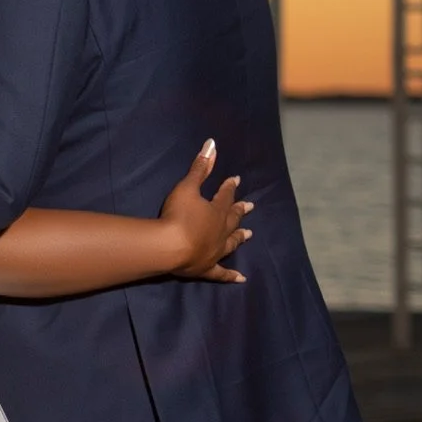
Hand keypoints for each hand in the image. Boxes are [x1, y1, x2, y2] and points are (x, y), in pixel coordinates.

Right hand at [161, 139, 252, 282]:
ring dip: (240, 237)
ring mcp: (216, 251)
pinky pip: (222, 273)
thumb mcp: (187, 187)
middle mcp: (221, 231)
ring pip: (232, 243)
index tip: (236, 180)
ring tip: (249, 234)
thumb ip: (199, 167)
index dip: (230, 187)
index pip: (225, 196)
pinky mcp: (208, 268)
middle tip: (250, 206)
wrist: (170, 247)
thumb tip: (213, 143)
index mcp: (216, 210)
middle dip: (239, 210)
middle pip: (232, 219)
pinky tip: (241, 278)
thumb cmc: (178, 215)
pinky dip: (231, 276)